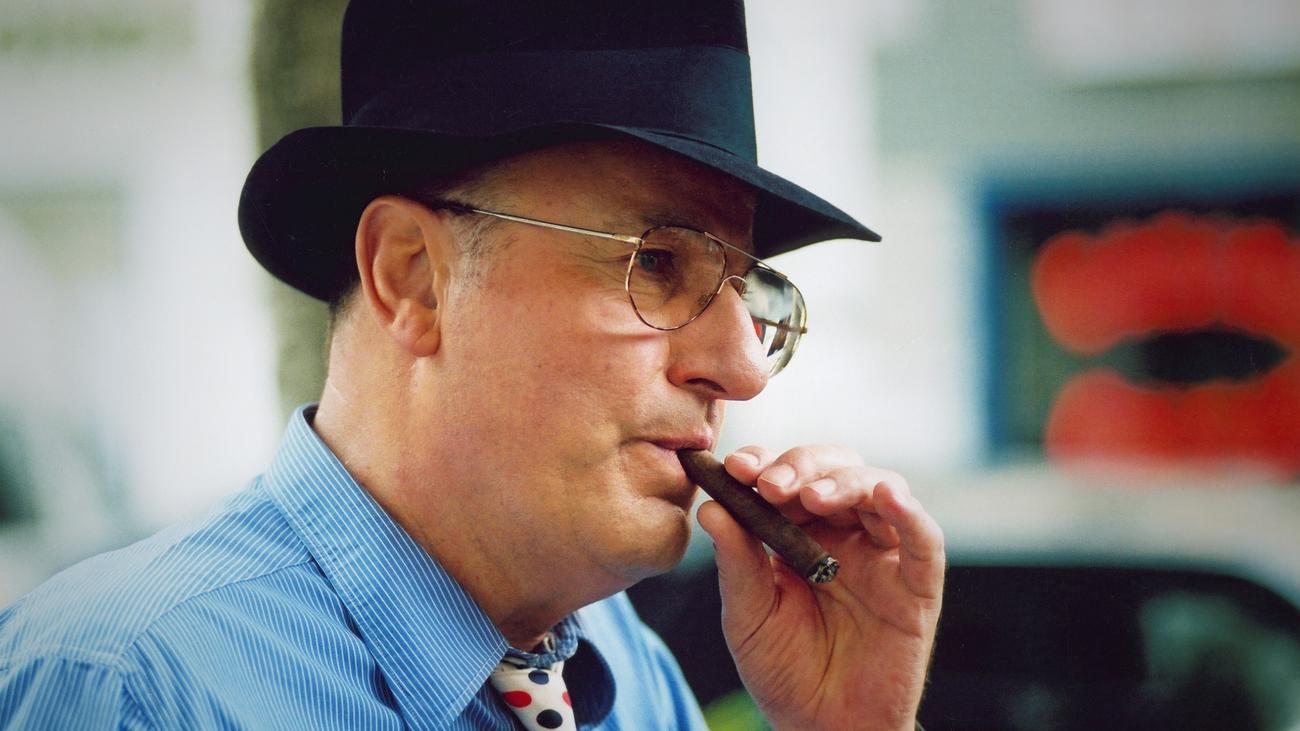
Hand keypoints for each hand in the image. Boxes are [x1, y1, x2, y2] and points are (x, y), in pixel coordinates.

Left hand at [695, 445, 943, 730]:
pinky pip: (924, 540)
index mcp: (801, 533)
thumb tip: (712, 507)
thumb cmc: (784, 670)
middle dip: (802, 466)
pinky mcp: (917, 586)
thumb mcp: (747, 614)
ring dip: (846, 482)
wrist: (821, 727)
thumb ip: (735, 561)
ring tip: (812, 496)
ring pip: (880, 489)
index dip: (766, 462)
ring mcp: (883, 556)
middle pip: (835, 471)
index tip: (736, 466)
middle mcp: (845, 534)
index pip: (789, 478)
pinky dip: (910, 513)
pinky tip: (887, 496)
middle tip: (773, 483)